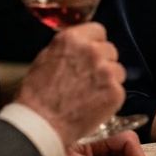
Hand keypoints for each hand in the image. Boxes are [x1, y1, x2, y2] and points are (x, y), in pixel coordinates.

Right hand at [16, 23, 126, 147]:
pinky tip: (94, 105)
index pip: (98, 30)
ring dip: (108, 80)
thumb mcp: (45, 59)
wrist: (40, 125)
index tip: (91, 54)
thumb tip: (80, 46)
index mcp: (73, 39)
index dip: (95, 43)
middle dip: (102, 62)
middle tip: (89, 78)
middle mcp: (92, 51)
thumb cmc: (36, 96)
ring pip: (117, 70)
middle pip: (110, 50)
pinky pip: (119, 90)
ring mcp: (106, 71)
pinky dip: (109, 98)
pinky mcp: (115, 92)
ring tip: (90, 94)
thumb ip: (68, 49)